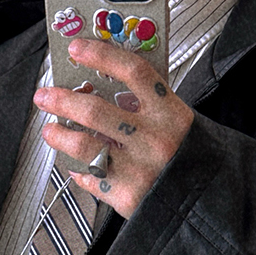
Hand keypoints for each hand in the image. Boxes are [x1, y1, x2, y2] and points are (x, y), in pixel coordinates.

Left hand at [33, 37, 193, 217]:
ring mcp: (138, 169)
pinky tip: (74, 165)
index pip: (133, 72)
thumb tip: (105, 90)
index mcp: (170, 113)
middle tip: (46, 95)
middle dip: (63, 100)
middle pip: (96, 110)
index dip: (101, 56)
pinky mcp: (127, 196)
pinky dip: (79, 170)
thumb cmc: (192, 161)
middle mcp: (153, 139)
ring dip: (60, 135)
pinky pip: (91, 178)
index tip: (78, 48)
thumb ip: (148, 108)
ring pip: (84, 146)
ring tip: (50, 129)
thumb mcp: (181, 125)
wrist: (209, 206)